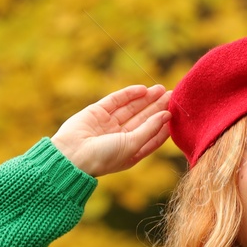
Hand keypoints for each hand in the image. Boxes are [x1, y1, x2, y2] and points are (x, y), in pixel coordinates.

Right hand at [51, 84, 173, 177]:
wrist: (71, 155)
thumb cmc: (104, 157)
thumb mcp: (132, 145)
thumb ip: (149, 128)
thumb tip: (166, 115)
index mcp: (130, 152)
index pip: (151, 136)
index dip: (164, 125)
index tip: (176, 113)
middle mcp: (119, 138)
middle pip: (143, 119)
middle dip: (157, 107)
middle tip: (172, 95)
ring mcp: (107, 124)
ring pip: (131, 108)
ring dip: (146, 99)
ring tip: (161, 89)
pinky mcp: (96, 112)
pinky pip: (116, 100)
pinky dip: (129, 94)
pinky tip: (143, 89)